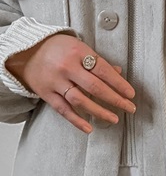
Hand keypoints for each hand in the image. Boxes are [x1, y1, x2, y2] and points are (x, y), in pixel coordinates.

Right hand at [5, 34, 135, 133]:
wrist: (26, 51)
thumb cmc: (58, 48)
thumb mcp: (79, 47)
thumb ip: (98, 61)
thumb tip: (119, 73)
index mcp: (79, 52)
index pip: (104, 71)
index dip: (119, 84)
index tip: (131, 94)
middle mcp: (67, 67)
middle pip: (95, 87)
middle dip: (115, 99)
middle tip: (130, 108)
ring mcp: (56, 82)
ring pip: (80, 100)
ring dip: (99, 111)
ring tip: (114, 118)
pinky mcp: (46, 93)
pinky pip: (63, 110)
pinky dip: (76, 120)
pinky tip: (89, 128)